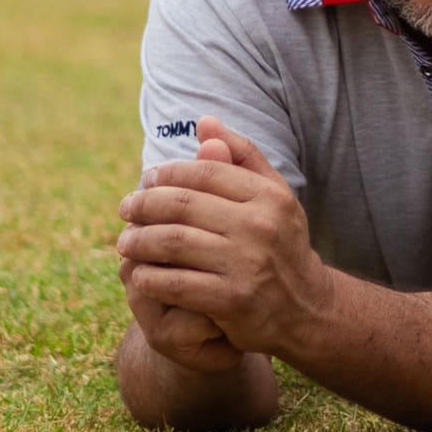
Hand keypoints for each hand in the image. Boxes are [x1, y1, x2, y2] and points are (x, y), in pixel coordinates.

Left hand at [117, 117, 329, 359]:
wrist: (306, 308)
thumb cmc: (281, 245)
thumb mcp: (274, 197)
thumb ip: (242, 157)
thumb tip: (205, 122)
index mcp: (269, 196)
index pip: (204, 173)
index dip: (168, 173)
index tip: (146, 179)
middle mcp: (260, 226)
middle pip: (183, 205)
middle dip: (144, 204)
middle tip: (125, 208)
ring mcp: (246, 264)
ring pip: (173, 242)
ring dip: (139, 240)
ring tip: (124, 241)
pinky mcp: (232, 301)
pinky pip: (175, 283)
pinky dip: (149, 277)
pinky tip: (138, 274)